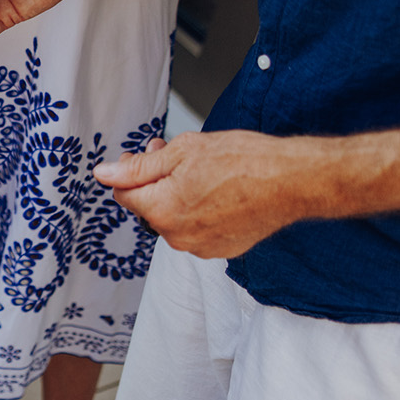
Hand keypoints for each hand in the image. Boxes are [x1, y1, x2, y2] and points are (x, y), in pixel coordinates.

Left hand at [95, 126, 399, 257]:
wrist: (293, 181)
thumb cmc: (246, 161)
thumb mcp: (184, 150)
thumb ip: (139, 167)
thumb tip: (105, 174)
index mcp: (161, 210)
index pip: (124, 194)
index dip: (132, 170)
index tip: (148, 155)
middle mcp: (176, 236)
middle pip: (150, 207)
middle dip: (157, 182)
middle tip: (178, 156)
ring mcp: (200, 247)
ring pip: (175, 219)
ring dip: (180, 197)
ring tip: (207, 173)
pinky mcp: (222, 250)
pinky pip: (199, 230)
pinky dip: (203, 211)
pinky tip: (223, 192)